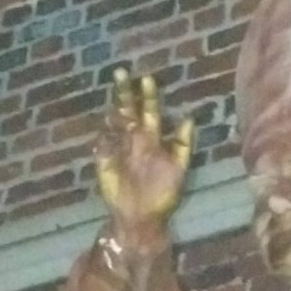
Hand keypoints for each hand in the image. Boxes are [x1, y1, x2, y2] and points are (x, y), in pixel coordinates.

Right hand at [94, 69, 193, 227]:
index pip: (149, 112)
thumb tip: (188, 118)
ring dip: (113, 110)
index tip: (146, 79)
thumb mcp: (179, 169)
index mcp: (152, 141)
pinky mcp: (104, 162)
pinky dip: (103, 136)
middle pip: (129, 111)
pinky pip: (102, 145)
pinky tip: (105, 129)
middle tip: (121, 72)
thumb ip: (182, 144)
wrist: (144, 218)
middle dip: (125, 93)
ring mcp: (118, 149)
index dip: (148, 96)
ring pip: (114, 124)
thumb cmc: (163, 195)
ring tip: (113, 95)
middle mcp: (134, 141)